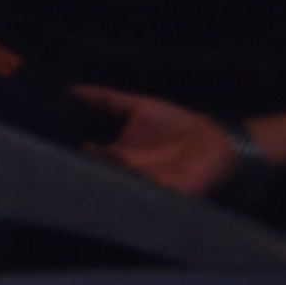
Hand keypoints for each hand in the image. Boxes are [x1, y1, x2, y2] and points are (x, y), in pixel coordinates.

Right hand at [82, 88, 250, 199]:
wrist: (214, 138)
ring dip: (118, 179)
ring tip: (115, 163)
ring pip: (126, 187)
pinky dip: (145, 188)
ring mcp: (148, 186)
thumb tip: (71, 89)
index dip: (82, 153)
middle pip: (106, 175)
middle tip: (94, 156)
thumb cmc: (174, 123)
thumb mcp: (138, 106)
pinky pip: (153, 195)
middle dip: (97, 169)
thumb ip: (106, 99)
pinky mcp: (170, 195)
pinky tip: (139, 174)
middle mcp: (129, 174)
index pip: (92, 157)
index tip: (76, 142)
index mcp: (118, 155)